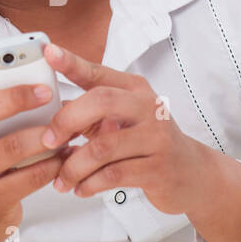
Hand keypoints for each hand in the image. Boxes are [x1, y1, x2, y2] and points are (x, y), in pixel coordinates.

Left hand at [40, 43, 218, 216]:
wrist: (192, 174)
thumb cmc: (150, 144)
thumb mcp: (123, 121)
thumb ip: (91, 114)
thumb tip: (50, 114)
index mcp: (135, 90)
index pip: (99, 72)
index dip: (72, 62)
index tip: (49, 52)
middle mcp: (148, 107)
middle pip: (101, 101)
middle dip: (66, 121)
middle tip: (48, 141)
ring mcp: (156, 137)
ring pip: (102, 147)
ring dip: (74, 166)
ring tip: (62, 179)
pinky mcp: (158, 168)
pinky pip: (113, 175)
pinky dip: (89, 184)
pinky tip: (80, 188)